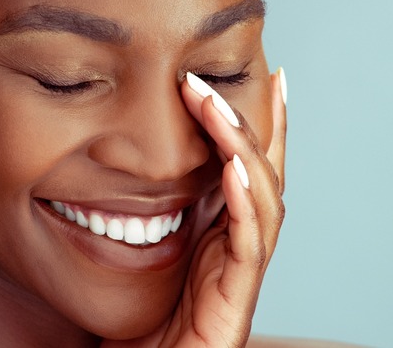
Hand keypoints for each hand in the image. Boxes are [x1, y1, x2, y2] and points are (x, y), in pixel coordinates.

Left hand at [103, 69, 286, 347]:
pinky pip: (248, 246)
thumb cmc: (136, 318)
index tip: (263, 74)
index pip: (248, 166)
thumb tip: (129, 158)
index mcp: (220, 231)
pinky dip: (245, 203)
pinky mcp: (233, 303)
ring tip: (215, 106)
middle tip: (210, 77)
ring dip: (241, 148)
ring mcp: (240, 274)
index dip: (258, 123)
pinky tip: (235, 169)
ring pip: (263, 199)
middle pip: (262, 173)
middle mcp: (238, 247)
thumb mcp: (142, 249)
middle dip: (243, 120)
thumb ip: (152, 210)